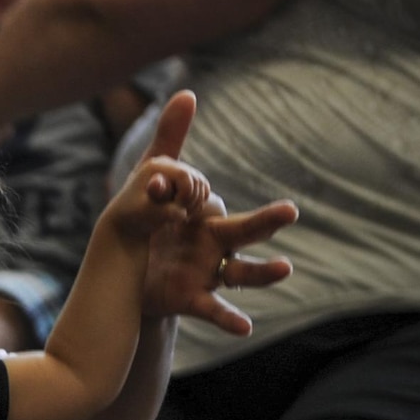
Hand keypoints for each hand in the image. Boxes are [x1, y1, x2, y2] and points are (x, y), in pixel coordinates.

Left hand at [107, 151, 212, 242]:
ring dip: (196, 203)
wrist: (126, 219)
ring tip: (181, 216)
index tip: (175, 211)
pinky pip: (202, 189)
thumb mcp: (146, 213)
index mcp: (155, 166)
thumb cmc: (133, 216)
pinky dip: (198, 203)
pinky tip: (184, 213)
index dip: (186, 196)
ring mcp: (176, 170)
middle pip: (197, 179)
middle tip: (179, 217)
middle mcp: (167, 163)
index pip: (184, 176)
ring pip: (202, 184)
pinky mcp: (182, 180)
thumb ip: (164, 211)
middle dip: (192, 201)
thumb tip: (180, 212)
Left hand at [132, 91, 296, 332]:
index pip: (204, 198)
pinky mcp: (192, 298)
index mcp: (206, 212)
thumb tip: (188, 92)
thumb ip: (169, 141)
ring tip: (286, 269)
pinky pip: (215, 310)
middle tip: (291, 212)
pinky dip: (230, 320)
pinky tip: (246, 327)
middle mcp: (216, 242)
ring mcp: (208, 271)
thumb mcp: (153, 180)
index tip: (156, 187)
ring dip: (264, 273)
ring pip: (242, 273)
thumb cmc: (151, 222)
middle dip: (267, 222)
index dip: (183, 192)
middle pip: (246, 231)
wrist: (128, 274)